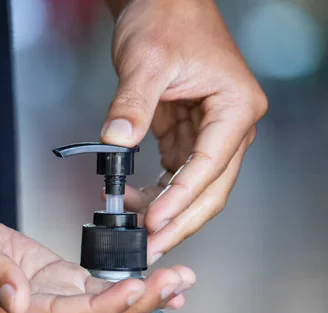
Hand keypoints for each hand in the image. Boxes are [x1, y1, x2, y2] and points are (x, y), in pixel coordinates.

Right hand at [0, 197, 194, 312]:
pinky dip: (124, 293)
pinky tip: (152, 285)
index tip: (137, 288)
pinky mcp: (48, 287)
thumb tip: (18, 300)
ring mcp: (38, 306)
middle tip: (175, 284)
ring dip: (140, 302)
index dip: (103, 307)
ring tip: (178, 283)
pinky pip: (91, 297)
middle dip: (137, 308)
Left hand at [101, 0, 267, 263]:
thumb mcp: (145, 62)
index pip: (209, 166)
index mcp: (234, 108)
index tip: (155, 223)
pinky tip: (136, 202)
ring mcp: (211, 133)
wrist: (163, 4)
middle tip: (151, 248)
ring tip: (137, 233)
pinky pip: (177, 174)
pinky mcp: (189, 134)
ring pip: (195, 188)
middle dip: (179, 221)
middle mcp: (230, 126)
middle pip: (210, 189)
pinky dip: (158, 192)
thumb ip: (132, 105)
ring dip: (167, 212)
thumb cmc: (167, 21)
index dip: (181, 199)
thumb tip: (117, 142)